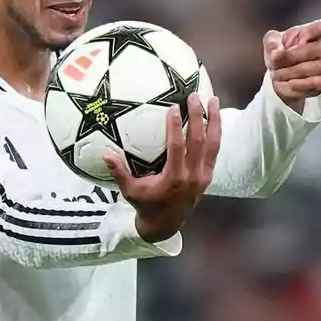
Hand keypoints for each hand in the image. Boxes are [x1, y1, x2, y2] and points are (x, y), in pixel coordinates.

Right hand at [103, 93, 221, 242]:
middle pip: (199, 142)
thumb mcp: (130, 191)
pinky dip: (216, 133)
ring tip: (213, 100)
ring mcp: (204, 176)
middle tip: (194, 96)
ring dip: (214, 121)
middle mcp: (193, 176)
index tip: (174, 107)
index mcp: (174, 179)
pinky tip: (215, 117)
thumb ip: (119, 172)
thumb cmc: (146, 205)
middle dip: (198, 117)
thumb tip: (105, 154)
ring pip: (213, 144)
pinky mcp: (209, 175)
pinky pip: (215, 151)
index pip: (178, 148)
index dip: (176, 127)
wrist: (167, 225)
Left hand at [264, 18, 320, 112]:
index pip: (317, 28)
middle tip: (274, 64)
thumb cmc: (282, 56)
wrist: (283, 77)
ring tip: (279, 74)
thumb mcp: (272, 43)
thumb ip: (271, 42)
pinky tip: (287, 82)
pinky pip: (307, 84)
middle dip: (285, 59)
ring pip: (303, 69)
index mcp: (309, 34)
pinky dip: (292, 84)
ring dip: (285, 73)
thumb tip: (275, 51)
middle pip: (305, 51)